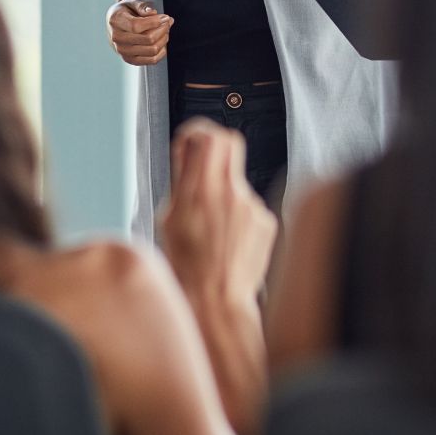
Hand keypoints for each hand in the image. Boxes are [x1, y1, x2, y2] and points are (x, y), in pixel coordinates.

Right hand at [107, 0, 172, 65]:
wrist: (115, 25)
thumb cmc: (125, 11)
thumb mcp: (130, 2)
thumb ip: (141, 6)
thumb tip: (152, 13)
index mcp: (116, 21)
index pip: (137, 26)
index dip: (154, 22)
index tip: (165, 17)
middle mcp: (117, 39)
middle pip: (148, 39)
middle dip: (163, 29)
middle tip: (167, 21)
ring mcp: (123, 51)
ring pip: (152, 50)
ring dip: (164, 39)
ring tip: (165, 30)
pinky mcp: (130, 60)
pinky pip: (152, 60)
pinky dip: (162, 51)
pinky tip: (161, 40)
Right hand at [160, 121, 278, 306]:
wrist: (216, 303)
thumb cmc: (188, 270)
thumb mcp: (168, 220)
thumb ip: (181, 181)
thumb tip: (186, 154)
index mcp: (200, 191)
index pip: (208, 136)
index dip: (198, 131)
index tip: (191, 140)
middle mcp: (231, 194)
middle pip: (230, 143)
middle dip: (215, 147)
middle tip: (203, 162)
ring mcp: (253, 207)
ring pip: (238, 179)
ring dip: (224, 191)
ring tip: (210, 225)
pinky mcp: (267, 222)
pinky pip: (250, 206)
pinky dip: (237, 215)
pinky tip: (226, 238)